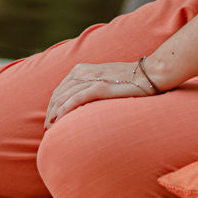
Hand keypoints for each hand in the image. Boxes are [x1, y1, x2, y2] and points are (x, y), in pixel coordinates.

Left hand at [43, 60, 162, 126]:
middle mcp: (83, 72)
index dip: (53, 104)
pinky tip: (59, 120)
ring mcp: (91, 79)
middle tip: (47, 128)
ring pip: (64, 97)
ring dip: (54, 113)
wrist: (150, 74)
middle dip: (50, 111)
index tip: (51, 118)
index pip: (60, 89)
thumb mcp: (105, 80)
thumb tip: (83, 104)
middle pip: (58, 93)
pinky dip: (64, 110)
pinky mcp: (99, 87)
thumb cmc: (130, 80)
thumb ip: (92, 87)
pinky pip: (75, 99)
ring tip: (51, 128)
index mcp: (82, 69)